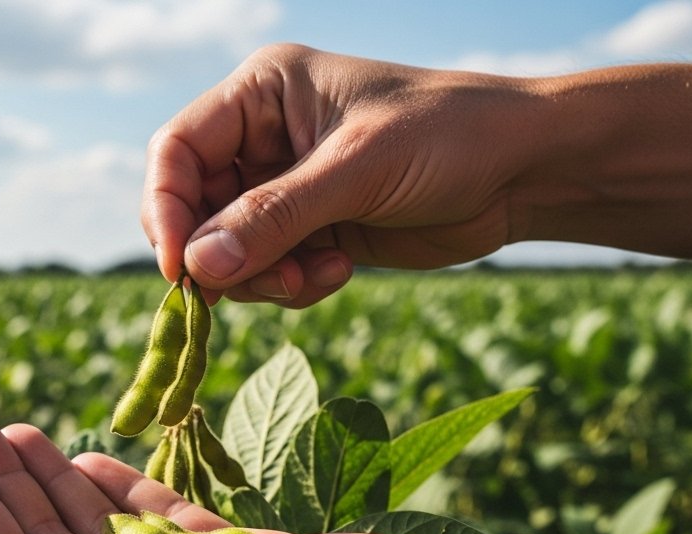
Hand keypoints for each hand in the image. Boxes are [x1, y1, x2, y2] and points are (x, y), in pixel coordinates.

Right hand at [143, 43, 540, 306]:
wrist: (525, 171)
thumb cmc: (449, 137)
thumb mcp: (358, 170)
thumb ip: (275, 217)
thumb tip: (198, 268)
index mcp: (263, 92)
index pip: (178, 150)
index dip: (167, 208)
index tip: (182, 269)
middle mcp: (263, 137)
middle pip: (194, 208)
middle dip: (221, 255)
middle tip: (265, 282)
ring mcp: (286, 186)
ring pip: (228, 250)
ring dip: (262, 277)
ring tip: (315, 275)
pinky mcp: (312, 228)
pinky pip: (269, 270)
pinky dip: (292, 283)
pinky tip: (339, 271)